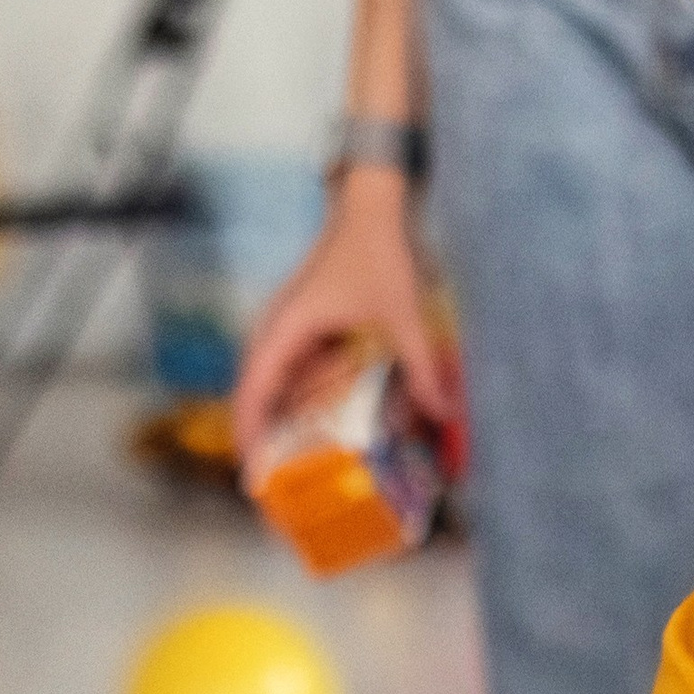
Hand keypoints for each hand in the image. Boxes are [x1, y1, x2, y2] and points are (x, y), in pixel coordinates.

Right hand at [232, 168, 447, 463]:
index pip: (251, 396)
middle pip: (254, 397)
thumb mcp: (403, 313)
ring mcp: (286, 329)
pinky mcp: (303, 326)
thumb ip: (421, 366)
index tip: (254, 481)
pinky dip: (302, 399)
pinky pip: (294, 371)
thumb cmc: (377, 252)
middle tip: (279, 488)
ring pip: (274, 386)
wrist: (369, 204)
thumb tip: (444, 413)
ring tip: (297, 465)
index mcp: (284, 332)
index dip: (249, 441)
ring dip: (281, 422)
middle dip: (262, 442)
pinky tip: (326, 423)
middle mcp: (275, 332)